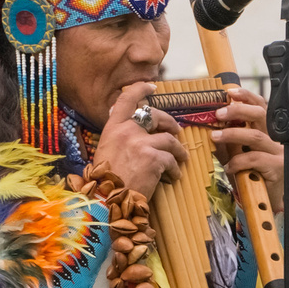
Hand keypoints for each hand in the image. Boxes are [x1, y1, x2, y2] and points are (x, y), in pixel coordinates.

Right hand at [95, 83, 185, 198]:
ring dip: (179, 151)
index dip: (140, 89)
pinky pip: (172, 160)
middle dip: (170, 123)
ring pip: (170, 139)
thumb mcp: (107, 151)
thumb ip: (120, 137)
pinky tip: (173, 177)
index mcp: (112, 128)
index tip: (152, 86)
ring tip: (181, 160)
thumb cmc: (107, 181)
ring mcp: (141, 143)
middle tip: (177, 131)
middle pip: (155, 116)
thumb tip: (136, 130)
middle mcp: (126, 131)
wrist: (108, 201)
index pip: (126, 100)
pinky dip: (175, 170)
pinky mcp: (154, 158)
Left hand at [213, 84, 285, 211]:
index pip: (261, 107)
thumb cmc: (251, 175)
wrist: (266, 202)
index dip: (247, 97)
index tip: (230, 92)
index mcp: (268, 131)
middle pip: (261, 115)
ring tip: (215, 137)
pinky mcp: (278, 168)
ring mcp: (279, 153)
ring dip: (232, 134)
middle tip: (219, 113)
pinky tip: (228, 168)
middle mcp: (276, 139)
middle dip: (238, 110)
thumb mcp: (236, 154)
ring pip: (255, 136)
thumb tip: (207, 125)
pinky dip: (238, 162)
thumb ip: (228, 140)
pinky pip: (254, 159)